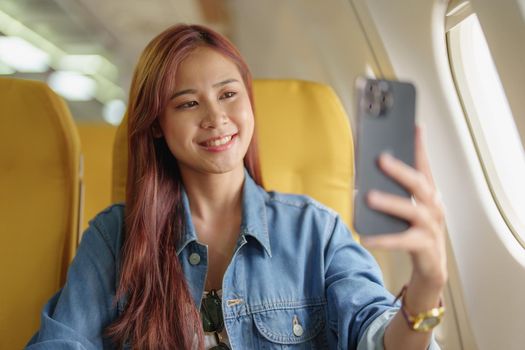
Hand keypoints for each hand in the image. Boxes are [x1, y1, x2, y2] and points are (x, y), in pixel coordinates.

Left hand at [360, 126, 446, 291]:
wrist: (430, 267)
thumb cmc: (415, 232)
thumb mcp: (406, 210)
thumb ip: (394, 194)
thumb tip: (363, 180)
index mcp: (429, 195)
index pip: (424, 166)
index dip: (420, 146)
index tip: (415, 126)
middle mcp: (433, 207)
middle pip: (418, 184)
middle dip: (399, 170)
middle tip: (380, 159)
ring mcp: (430, 226)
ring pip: (410, 210)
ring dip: (389, 202)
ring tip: (368, 197)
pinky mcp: (424, 246)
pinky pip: (401, 241)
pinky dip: (382, 239)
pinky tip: (365, 237)